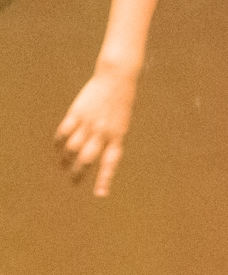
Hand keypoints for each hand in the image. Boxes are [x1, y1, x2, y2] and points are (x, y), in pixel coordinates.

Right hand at [55, 65, 137, 196]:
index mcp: (118, 136)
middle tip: (73, 182)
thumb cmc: (121, 103)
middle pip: (87, 159)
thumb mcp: (121, 123)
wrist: (117, 79)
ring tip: (63, 165)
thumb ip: (110, 138)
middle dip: (78, 173)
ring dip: (66, 159)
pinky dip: (59, 141)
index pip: (110, 162)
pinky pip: (64, 132)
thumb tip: (94, 153)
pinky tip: (58, 147)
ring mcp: (89, 123)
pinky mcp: (77, 113)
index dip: (104, 179)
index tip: (100, 195)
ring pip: (72, 148)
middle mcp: (103, 132)